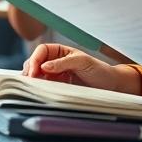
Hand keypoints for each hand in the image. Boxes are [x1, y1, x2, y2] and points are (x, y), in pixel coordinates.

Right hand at [22, 43, 141, 92]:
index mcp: (61, 51)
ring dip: (32, 79)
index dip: (36, 59)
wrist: (111, 86)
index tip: (35, 70)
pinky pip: (43, 85)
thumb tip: (44, 66)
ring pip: (37, 74)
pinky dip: (38, 87)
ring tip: (32, 86)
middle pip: (36, 62)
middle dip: (31, 69)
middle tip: (30, 80)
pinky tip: (38, 90)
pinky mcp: (57, 86)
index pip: (42, 51)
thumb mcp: (83, 62)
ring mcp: (55, 74)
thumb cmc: (99, 70)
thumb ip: (63, 62)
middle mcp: (56, 62)